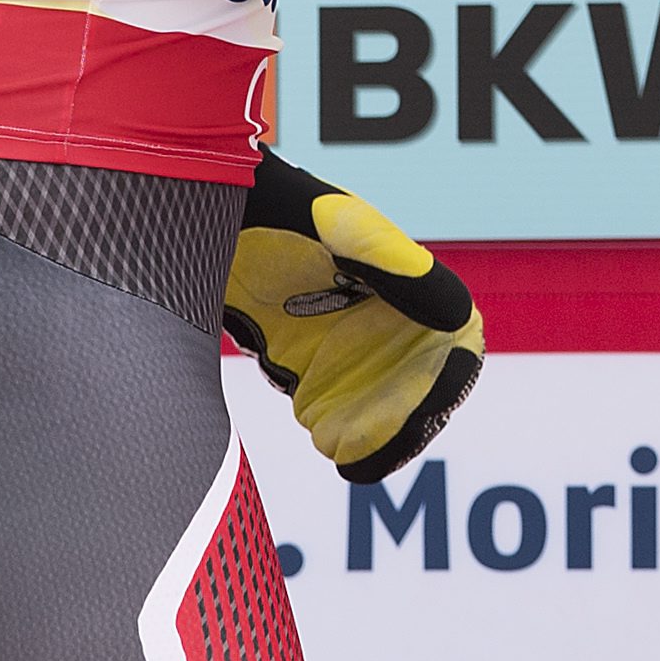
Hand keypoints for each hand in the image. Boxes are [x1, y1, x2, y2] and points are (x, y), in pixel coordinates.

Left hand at [223, 150, 484, 485]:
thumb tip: (459, 316)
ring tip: (351, 457)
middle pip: (418, 385)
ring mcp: (340, 340)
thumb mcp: (338, 227)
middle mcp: (381, 315)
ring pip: (377, 405)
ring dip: (374, 435)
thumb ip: (394, 266)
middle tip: (375, 450)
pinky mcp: (299, 360)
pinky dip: (337, 433)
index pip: (453, 342)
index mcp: (407, 278)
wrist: (200, 205)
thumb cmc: (276, 203)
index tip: (429, 413)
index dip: (449, 381)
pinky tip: (329, 444)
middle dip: (405, 422)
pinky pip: (331, 408)